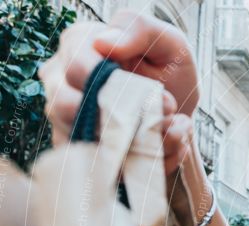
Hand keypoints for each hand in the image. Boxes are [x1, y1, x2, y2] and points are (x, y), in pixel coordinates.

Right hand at [38, 10, 198, 174]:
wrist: (183, 108)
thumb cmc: (169, 68)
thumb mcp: (166, 41)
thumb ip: (137, 30)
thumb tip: (103, 43)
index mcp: (78, 48)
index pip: (77, 69)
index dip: (116, 86)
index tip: (154, 92)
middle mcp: (63, 85)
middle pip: (70, 110)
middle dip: (128, 118)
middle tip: (167, 112)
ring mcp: (70, 122)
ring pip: (88, 142)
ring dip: (143, 142)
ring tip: (176, 129)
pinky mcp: (87, 154)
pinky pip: (107, 170)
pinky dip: (149, 163)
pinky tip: (173, 148)